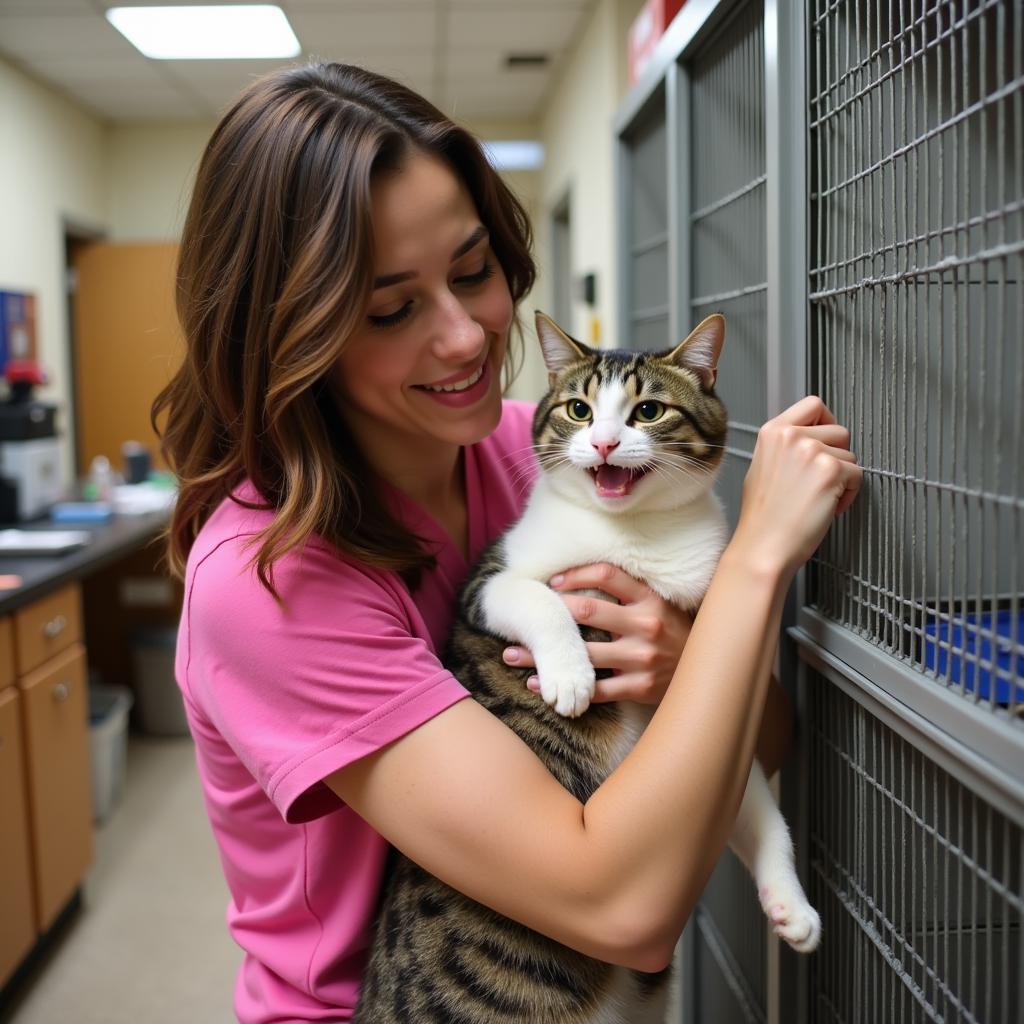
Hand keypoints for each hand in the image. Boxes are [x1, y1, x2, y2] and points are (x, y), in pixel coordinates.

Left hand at [502, 563, 691, 704]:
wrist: (708, 672)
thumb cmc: (673, 632)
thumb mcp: (659, 604)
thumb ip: (627, 592)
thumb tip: (581, 576)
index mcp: (649, 598)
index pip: (607, 574)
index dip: (575, 575)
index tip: (550, 583)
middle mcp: (645, 624)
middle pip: (588, 611)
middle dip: (551, 615)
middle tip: (521, 618)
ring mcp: (642, 658)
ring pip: (584, 654)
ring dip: (544, 656)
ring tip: (512, 654)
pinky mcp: (639, 687)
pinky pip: (594, 689)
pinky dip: (564, 686)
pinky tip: (538, 686)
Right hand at [733, 396, 861, 578]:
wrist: (763, 546)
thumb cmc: (763, 517)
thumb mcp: (763, 467)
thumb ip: (786, 447)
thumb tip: (812, 441)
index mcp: (772, 432)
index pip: (813, 405)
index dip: (826, 423)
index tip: (826, 442)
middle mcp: (791, 436)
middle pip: (839, 431)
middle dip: (837, 456)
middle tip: (820, 481)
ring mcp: (812, 451)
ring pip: (850, 455)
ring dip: (843, 477)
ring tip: (820, 497)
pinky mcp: (831, 471)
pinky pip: (858, 475)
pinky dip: (849, 494)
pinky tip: (827, 506)